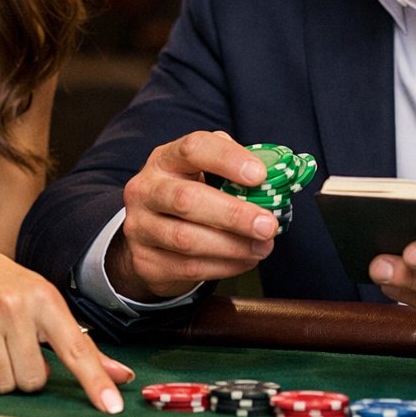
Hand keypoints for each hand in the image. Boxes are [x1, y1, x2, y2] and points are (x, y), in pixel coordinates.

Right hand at [0, 240, 134, 412]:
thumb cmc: (4, 286)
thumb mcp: (44, 303)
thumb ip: (80, 343)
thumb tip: (121, 375)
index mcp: (45, 298)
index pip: (76, 348)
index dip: (95, 381)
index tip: (112, 406)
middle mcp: (16, 305)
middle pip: (33, 380)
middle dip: (24, 374)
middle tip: (14, 348)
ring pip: (2, 384)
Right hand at [109, 131, 280, 300]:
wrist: (150, 235)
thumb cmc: (190, 195)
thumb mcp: (204, 173)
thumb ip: (232, 169)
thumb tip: (275, 173)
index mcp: (166, 159)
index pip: (193, 149)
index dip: (227, 159)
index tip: (260, 175)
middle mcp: (146, 189)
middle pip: (186, 200)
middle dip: (233, 214)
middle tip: (268, 225)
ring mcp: (140, 227)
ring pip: (186, 239)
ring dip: (233, 246)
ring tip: (263, 246)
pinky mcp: (145, 261)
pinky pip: (188, 267)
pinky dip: (224, 266)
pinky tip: (245, 260)